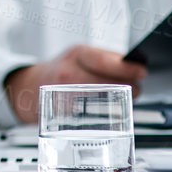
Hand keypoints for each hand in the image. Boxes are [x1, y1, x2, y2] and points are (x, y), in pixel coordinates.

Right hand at [3, 46, 145, 124]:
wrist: (30, 86)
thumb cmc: (61, 69)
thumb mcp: (80, 54)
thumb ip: (106, 58)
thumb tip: (133, 65)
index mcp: (75, 55)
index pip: (104, 61)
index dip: (126, 68)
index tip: (141, 71)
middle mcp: (68, 75)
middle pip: (109, 84)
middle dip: (129, 87)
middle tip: (135, 88)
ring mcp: (67, 97)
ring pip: (106, 101)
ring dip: (121, 100)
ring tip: (122, 96)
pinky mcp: (67, 117)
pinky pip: (95, 115)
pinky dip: (107, 112)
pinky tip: (108, 108)